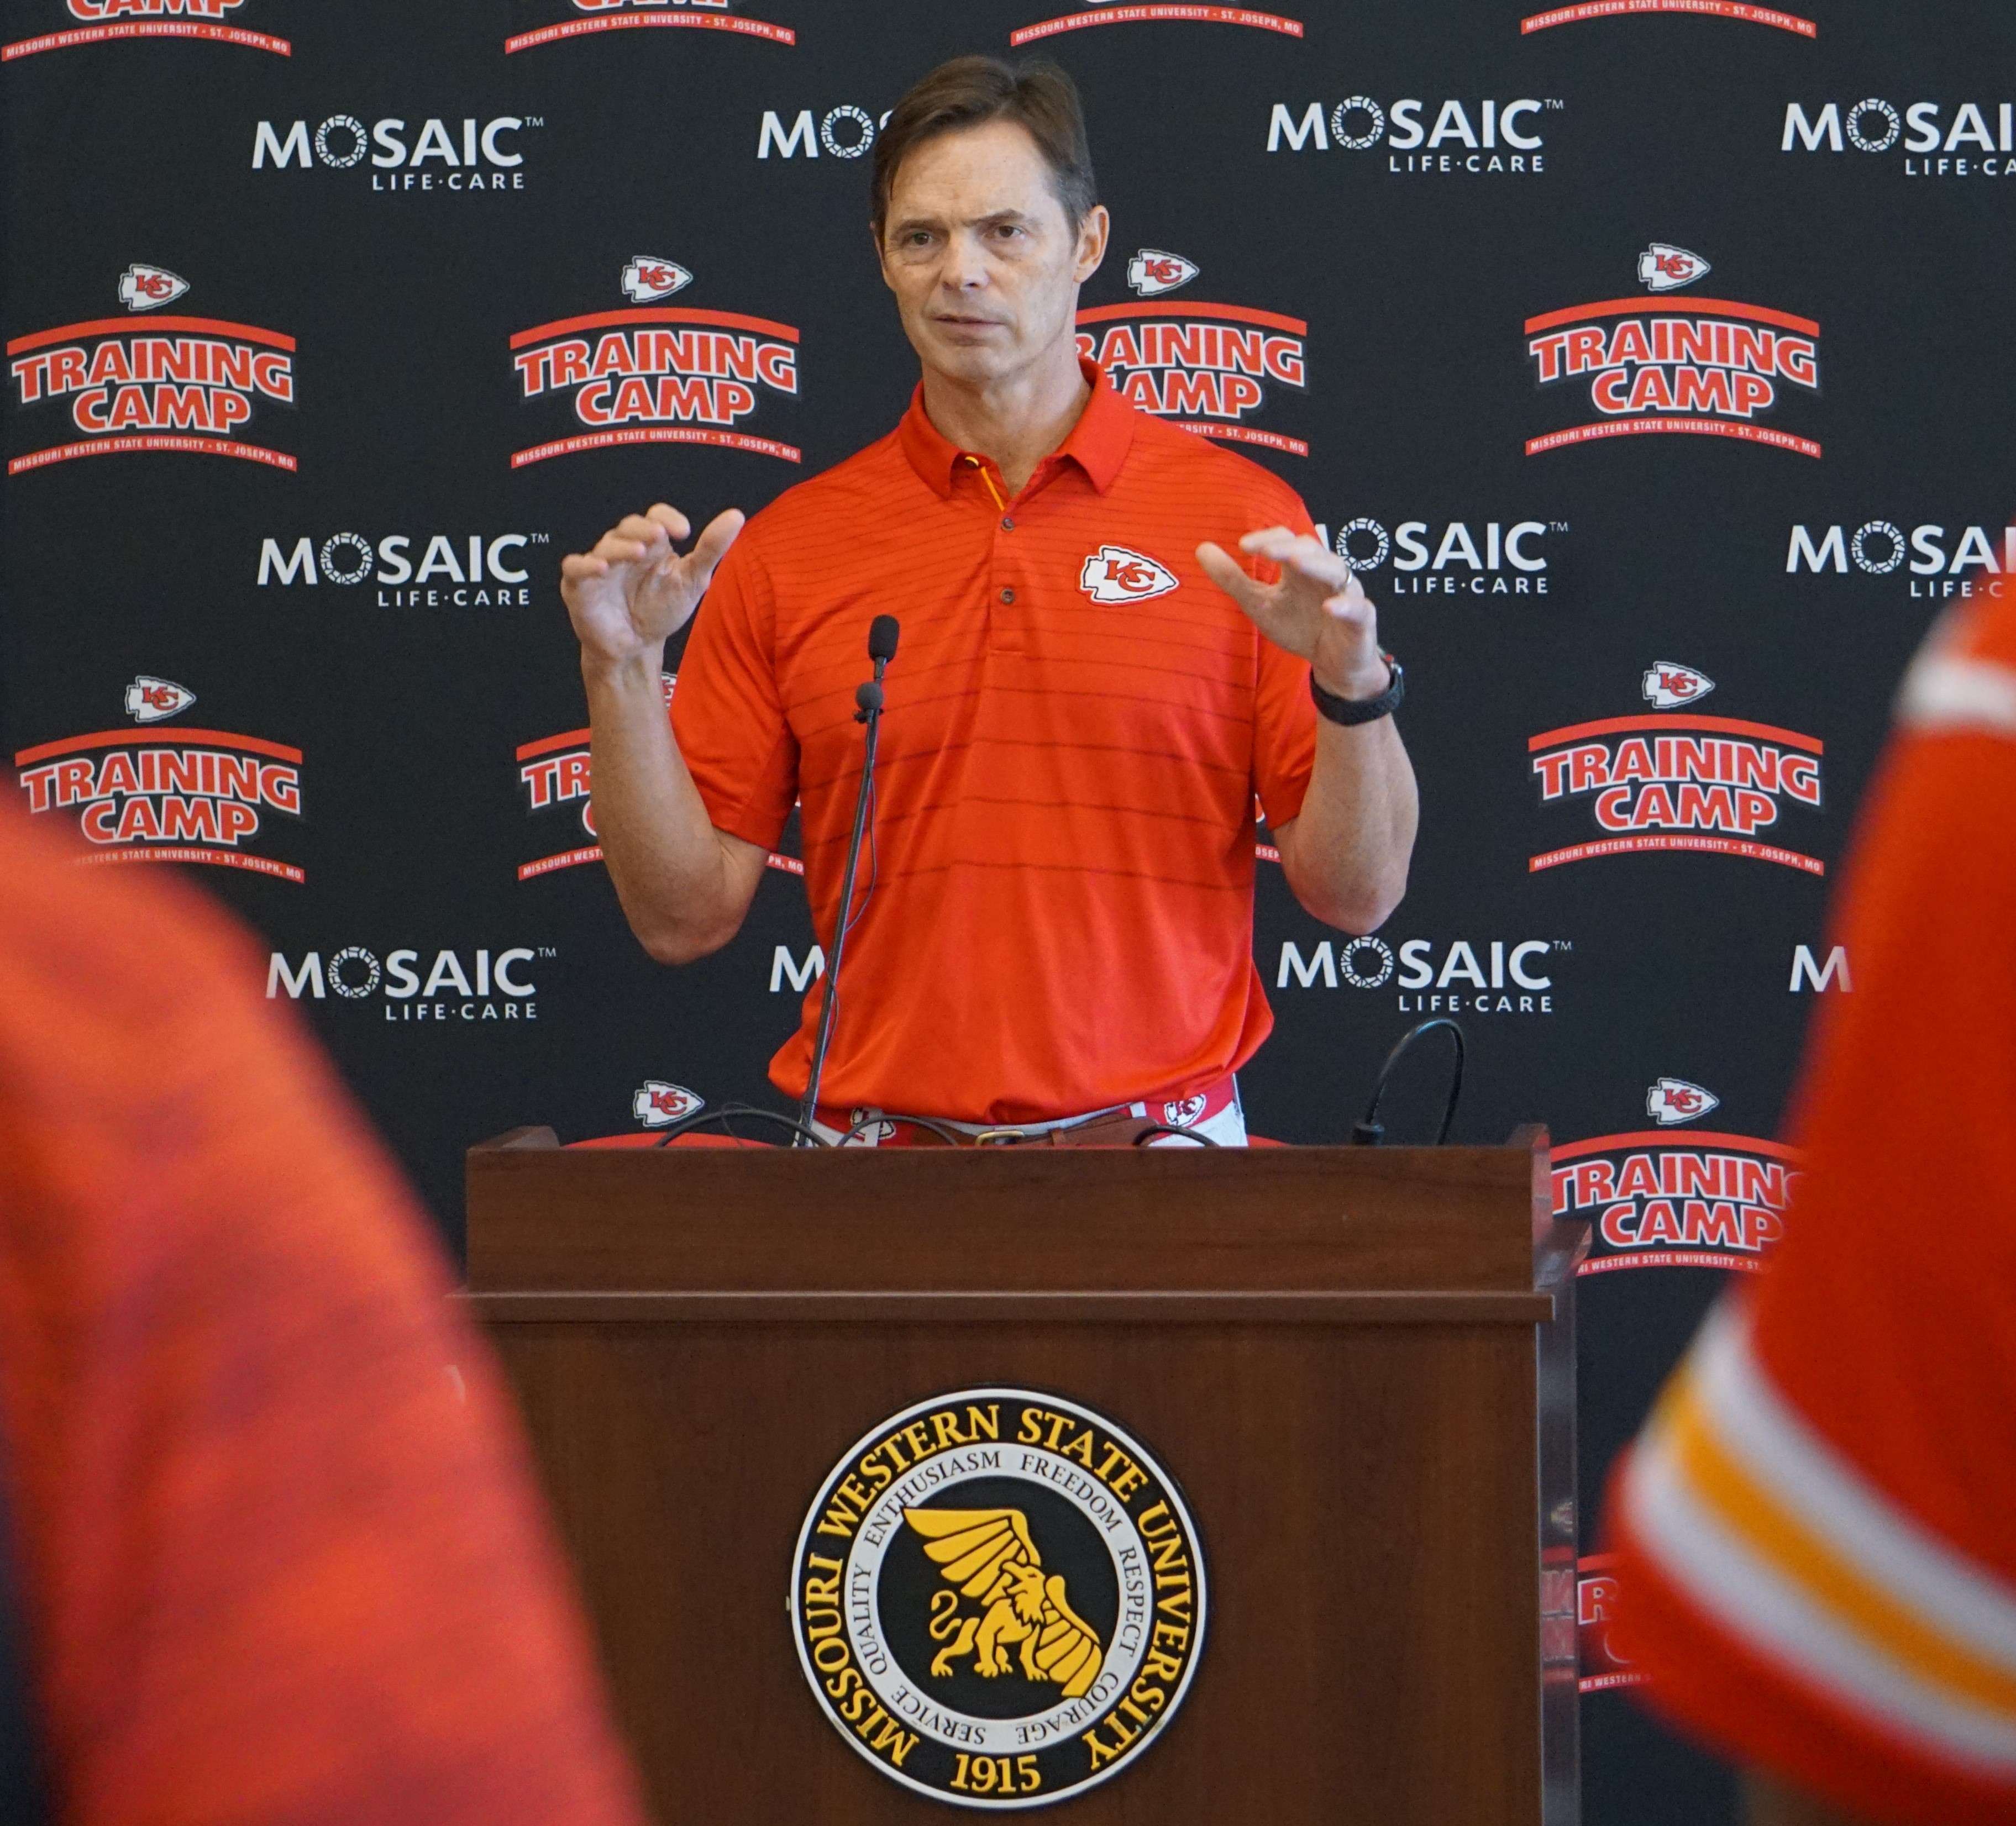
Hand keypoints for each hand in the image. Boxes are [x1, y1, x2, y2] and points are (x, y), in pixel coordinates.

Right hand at [560, 503, 744, 666]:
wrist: (635, 647)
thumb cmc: (660, 610)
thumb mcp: (692, 580)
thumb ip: (711, 549)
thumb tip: (736, 516)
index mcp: (652, 544)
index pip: (657, 517)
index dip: (667, 518)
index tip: (684, 531)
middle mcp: (625, 548)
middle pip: (630, 526)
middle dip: (643, 529)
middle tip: (659, 536)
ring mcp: (601, 564)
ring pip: (607, 544)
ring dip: (622, 547)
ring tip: (638, 554)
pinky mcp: (579, 585)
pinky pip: (575, 568)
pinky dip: (585, 565)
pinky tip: (601, 568)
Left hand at [1197, 526, 1389, 698]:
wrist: (1332, 663)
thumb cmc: (1299, 626)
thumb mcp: (1259, 604)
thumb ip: (1233, 579)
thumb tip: (1201, 548)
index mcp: (1300, 568)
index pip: (1286, 541)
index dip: (1267, 539)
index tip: (1242, 545)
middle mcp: (1324, 574)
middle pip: (1311, 550)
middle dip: (1288, 548)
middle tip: (1266, 549)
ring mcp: (1346, 594)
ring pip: (1336, 571)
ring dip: (1316, 565)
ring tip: (1295, 563)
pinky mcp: (1361, 620)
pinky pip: (1357, 608)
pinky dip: (1345, 605)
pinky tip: (1330, 606)